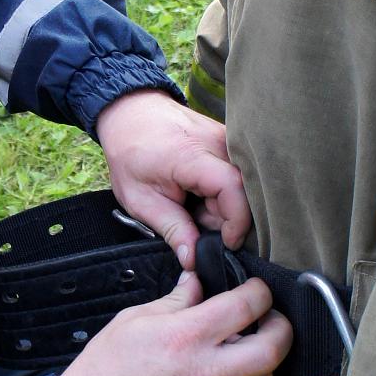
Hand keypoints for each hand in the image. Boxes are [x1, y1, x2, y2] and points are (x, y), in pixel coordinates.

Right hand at [55, 271, 290, 375]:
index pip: (245, 307)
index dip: (258, 291)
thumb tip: (197, 284)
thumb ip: (175, 300)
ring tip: (251, 342)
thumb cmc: (105, 369)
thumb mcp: (134, 319)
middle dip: (281, 326)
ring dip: (268, 357)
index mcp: (187, 336)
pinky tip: (231, 367)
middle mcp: (207, 370)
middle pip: (273, 348)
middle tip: (269, 315)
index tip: (254, 288)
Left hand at [97, 90, 250, 267]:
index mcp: (193, 156)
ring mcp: (229, 139)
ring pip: (244, 186)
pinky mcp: (232, 141)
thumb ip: (172, 230)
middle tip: (195, 222)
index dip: (236, 222)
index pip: (233, 189)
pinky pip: (239, 176)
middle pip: (244, 192)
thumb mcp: (141, 199)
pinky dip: (223, 193)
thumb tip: (194, 260)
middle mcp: (220, 143)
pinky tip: (201, 193)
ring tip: (193, 204)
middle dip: (226, 219)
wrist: (132, 114)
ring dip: (223, 206)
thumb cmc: (132, 155)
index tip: (225, 244)